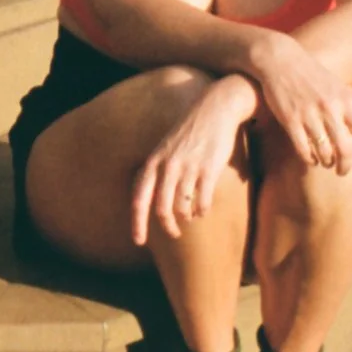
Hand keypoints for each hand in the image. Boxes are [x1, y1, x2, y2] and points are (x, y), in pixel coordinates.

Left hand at [131, 76, 251, 244]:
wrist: (214, 109)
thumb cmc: (189, 132)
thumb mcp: (165, 149)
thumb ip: (159, 172)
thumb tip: (156, 201)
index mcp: (153, 161)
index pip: (139, 198)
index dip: (137, 222)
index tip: (139, 242)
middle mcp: (167, 166)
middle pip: (161, 208)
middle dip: (167, 226)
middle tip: (174, 234)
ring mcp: (188, 167)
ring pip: (183, 207)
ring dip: (187, 216)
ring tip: (191, 216)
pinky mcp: (209, 169)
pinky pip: (203, 200)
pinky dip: (202, 210)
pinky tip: (203, 210)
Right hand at [249, 33, 351, 175]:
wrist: (280, 60)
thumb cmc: (311, 76)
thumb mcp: (338, 88)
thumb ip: (350, 110)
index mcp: (347, 101)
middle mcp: (331, 109)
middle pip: (345, 149)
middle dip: (345, 166)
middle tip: (342, 172)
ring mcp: (309, 114)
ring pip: (324, 151)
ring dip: (326, 162)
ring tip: (325, 163)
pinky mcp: (290, 119)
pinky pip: (303, 148)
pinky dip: (309, 158)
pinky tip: (310, 158)